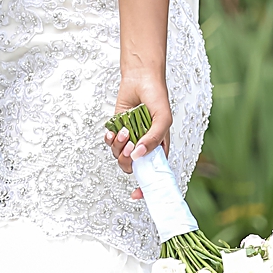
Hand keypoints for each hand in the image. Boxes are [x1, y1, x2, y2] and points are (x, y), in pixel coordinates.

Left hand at [107, 66, 171, 182]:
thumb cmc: (157, 97)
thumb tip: (138, 156)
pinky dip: (110, 139)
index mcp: (159, 147)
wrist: (140, 78)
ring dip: (118, 146)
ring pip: (119, 156)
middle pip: (132, 167)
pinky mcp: (117, 131)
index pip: (154, 172)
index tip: (137, 194)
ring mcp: (130, 139)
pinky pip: (110, 144)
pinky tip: (113, 130)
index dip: (146, 186)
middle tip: (129, 145)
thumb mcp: (162, 119)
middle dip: (127, 160)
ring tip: (123, 130)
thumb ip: (153, 139)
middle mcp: (143, 146)